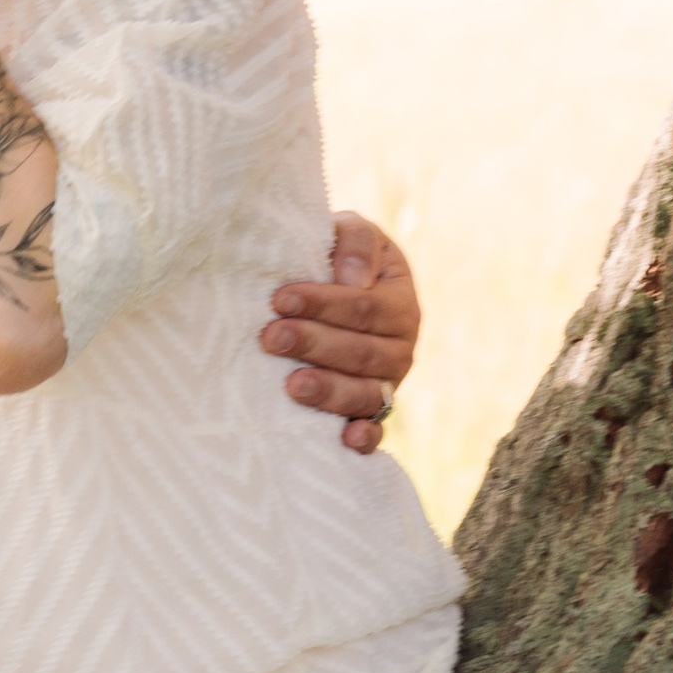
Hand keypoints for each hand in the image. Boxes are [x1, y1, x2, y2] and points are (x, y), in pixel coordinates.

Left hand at [261, 212, 420, 454]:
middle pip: (362, 352)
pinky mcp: (372, 412)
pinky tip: (346, 440)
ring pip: (366, 393)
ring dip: (330, 391)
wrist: (329, 283)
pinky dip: (365, 438)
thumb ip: (356, 241)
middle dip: (315, 345)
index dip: (324, 304)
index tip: (280, 299)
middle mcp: (401, 346)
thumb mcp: (351, 231)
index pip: (365, 307)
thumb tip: (352, 278)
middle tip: (271, 338)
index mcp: (399, 301)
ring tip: (292, 386)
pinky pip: (377, 430)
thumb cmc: (336, 255)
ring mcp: (387, 382)